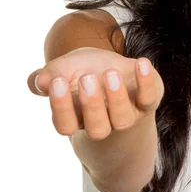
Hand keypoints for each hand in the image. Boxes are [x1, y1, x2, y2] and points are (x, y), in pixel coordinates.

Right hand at [27, 47, 164, 139]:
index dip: (61, 106)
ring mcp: (126, 115)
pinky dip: (147, 83)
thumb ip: (48, 76)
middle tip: (87, 77)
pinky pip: (150, 98)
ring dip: (117, 97)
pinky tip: (141, 63)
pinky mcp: (146, 102)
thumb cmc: (82, 71)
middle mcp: (101, 123)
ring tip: (110, 73)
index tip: (58, 81)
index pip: (65, 124)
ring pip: (123, 119)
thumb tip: (40, 82)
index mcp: (76, 118)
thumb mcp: (63, 70)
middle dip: (92, 104)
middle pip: (97, 129)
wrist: (112, 68)